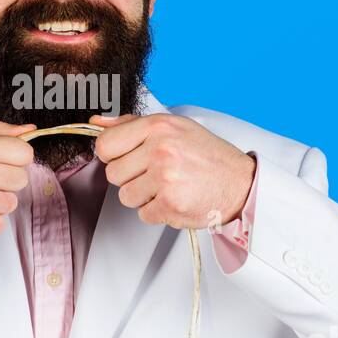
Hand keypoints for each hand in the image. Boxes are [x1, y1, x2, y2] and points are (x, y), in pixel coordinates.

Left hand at [90, 113, 255, 228]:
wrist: (241, 183)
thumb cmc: (208, 156)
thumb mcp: (173, 128)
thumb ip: (131, 125)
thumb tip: (96, 123)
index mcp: (158, 126)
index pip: (105, 144)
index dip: (112, 155)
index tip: (127, 157)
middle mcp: (160, 149)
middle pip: (113, 173)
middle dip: (131, 177)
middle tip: (156, 173)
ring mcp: (165, 177)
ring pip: (125, 196)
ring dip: (143, 196)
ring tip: (167, 186)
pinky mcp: (170, 203)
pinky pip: (143, 214)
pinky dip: (158, 211)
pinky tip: (176, 198)